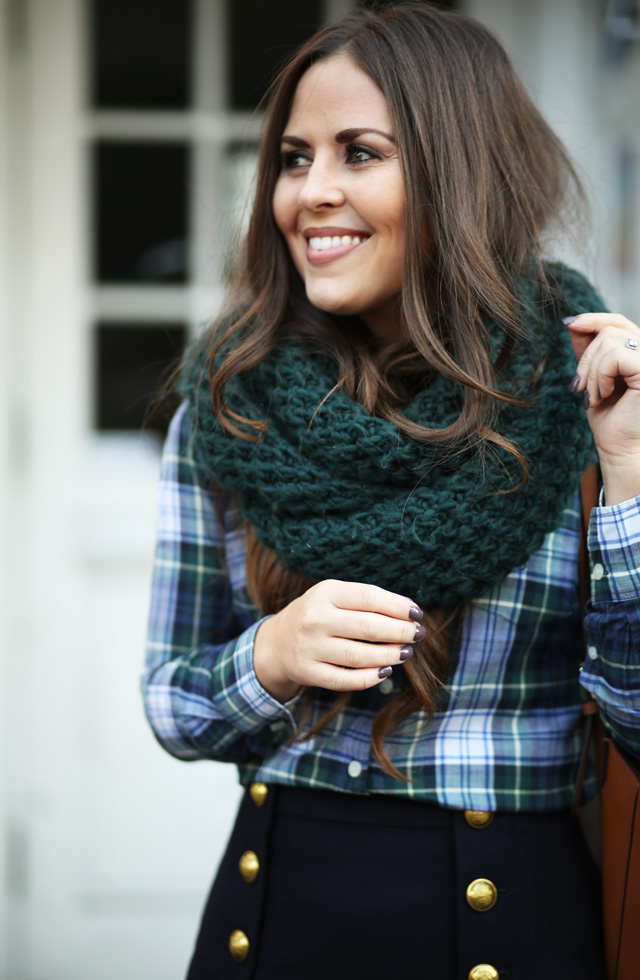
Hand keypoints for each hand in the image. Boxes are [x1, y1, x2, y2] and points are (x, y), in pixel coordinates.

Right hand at [253, 579, 423, 702]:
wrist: (277, 642)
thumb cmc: (318, 614)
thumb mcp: (334, 596)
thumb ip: (367, 601)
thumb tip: (409, 614)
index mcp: (325, 593)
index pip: (369, 597)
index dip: (398, 606)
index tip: (418, 614)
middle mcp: (315, 619)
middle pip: (368, 627)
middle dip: (400, 632)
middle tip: (418, 635)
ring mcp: (310, 647)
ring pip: (359, 656)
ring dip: (390, 655)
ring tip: (406, 653)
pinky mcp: (309, 672)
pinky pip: (345, 680)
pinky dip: (369, 678)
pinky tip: (385, 671)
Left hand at [566, 313, 639, 503]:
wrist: (619, 449)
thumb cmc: (610, 418)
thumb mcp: (593, 378)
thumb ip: (588, 351)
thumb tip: (573, 322)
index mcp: (639, 352)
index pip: (617, 321)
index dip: (592, 318)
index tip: (568, 323)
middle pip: (610, 329)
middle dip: (585, 358)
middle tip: (578, 387)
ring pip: (609, 341)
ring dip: (590, 372)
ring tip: (593, 396)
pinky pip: (615, 356)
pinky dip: (600, 376)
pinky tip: (603, 396)